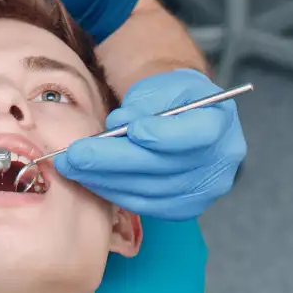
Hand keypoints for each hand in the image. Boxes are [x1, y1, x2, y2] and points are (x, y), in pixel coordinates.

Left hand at [53, 68, 244, 219]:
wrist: (184, 117)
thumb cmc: (172, 96)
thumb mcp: (163, 84)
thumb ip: (145, 102)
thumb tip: (119, 123)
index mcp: (220, 124)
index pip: (196, 135)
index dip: (163, 135)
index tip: (130, 129)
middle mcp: (220, 164)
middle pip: (163, 168)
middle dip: (113, 161)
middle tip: (74, 155)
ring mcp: (204, 191)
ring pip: (149, 190)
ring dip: (105, 180)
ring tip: (71, 167)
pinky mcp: (183, 208)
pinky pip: (145, 204)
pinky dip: (113, 191)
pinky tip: (89, 179)